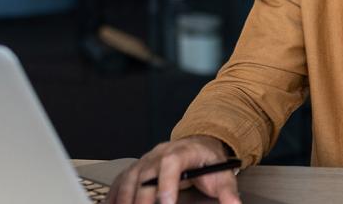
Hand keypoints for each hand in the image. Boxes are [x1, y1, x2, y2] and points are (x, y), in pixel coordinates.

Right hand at [106, 135, 240, 203]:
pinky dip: (114, 196)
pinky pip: (120, 181)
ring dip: (126, 198)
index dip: (166, 184)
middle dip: (142, 198)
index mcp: (182, 152)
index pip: (171, 164)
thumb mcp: (222, 174)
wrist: (199, 146)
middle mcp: (159, 154)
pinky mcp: (136, 168)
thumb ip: (228, 192)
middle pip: (146, 175)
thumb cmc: (207, 160)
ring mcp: (145, 160)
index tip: (166, 203)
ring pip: (129, 178)